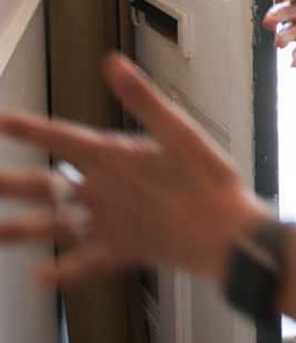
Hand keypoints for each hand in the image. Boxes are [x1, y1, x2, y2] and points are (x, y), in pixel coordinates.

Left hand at [0, 55, 268, 287]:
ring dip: (18, 230)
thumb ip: (142, 99)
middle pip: (43, 186)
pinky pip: (84, 265)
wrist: (226, 235)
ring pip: (52, 227)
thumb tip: (113, 64)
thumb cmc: (209, 181)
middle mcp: (101, 193)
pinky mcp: (121, 251)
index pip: (60, 139)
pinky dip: (61, 273)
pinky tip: (39, 278)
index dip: (26, 129)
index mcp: (114, 159)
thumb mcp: (181, 131)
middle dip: (6, 184)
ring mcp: (107, 224)